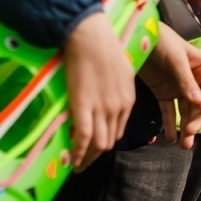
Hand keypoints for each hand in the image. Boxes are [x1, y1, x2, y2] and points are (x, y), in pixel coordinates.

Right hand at [61, 11, 135, 170]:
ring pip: (98, 144)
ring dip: (87, 157)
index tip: (95, 145)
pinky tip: (72, 161)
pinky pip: (83, 138)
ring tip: (77, 164)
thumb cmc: (103, 46)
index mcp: (128, 99)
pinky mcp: (83, 107)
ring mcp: (101, 109)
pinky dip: (78, 152)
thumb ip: (117, 87)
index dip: (106, 140)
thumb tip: (107, 94)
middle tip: (83, 160)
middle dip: (96, 154)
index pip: (118, 130)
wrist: (90, 36)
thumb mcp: (120, 70)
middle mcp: (118, 108)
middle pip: (109, 141)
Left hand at [136, 24, 200, 147]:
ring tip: (182, 145)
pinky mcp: (163, 92)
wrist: (135, 34)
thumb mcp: (176, 59)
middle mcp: (194, 81)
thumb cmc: (161, 40)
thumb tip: (198, 102)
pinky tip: (170, 137)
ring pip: (187, 113)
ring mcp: (179, 88)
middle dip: (197, 122)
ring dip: (186, 128)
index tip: (200, 109)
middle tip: (189, 134)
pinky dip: (170, 124)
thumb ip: (186, 80)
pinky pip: (169, 111)